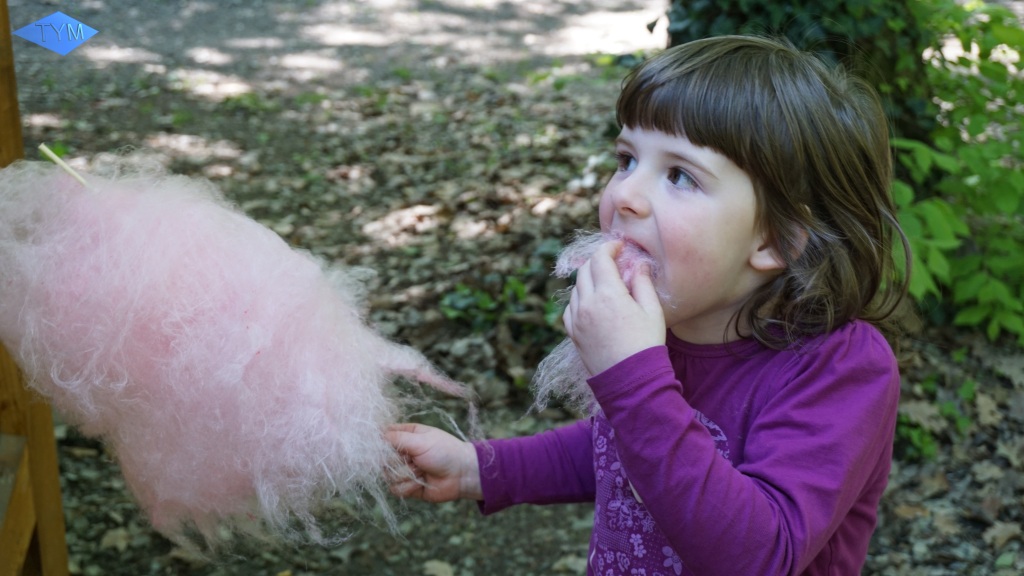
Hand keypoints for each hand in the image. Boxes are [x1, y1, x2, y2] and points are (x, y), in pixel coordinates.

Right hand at [385, 423, 481, 502]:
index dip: (380, 443)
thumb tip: (376, 436)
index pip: (383, 436)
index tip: (385, 447)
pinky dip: (409, 486)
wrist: (462, 475)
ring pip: (387, 475)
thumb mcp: (421, 440)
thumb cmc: (444, 452)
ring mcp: (403, 470)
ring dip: (406, 474)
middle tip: (414, 459)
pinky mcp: (407, 487)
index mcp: (406, 435)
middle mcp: (402, 452)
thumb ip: (397, 438)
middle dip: (398, 461)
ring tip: (422, 470)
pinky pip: (395, 489)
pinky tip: (422, 481)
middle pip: (382, 458)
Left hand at [563, 241, 665, 376]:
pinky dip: (580, 300)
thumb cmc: (646, 344)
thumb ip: (642, 283)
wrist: (631, 380)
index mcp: (608, 294)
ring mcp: (576, 319)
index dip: (609, 247)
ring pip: (576, 288)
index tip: (619, 246)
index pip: (600, 258)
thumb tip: (638, 265)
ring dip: (589, 280)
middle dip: (599, 261)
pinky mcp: (572, 333)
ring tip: (606, 285)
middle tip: (614, 263)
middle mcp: (587, 304)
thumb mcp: (652, 310)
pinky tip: (593, 304)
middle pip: (585, 270)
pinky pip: (570, 308)